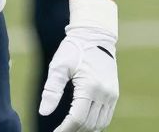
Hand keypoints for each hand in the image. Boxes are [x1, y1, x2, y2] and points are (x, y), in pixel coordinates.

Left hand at [40, 0, 118, 131]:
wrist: (95, 35)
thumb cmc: (73, 48)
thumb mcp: (59, 66)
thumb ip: (51, 90)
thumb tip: (43, 112)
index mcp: (90, 86)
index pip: (78, 118)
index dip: (65, 129)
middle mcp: (105, 93)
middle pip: (89, 124)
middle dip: (74, 130)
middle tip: (60, 131)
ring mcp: (112, 95)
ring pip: (100, 123)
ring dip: (85, 129)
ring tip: (70, 129)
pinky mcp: (114, 94)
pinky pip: (106, 116)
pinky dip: (95, 123)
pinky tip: (82, 123)